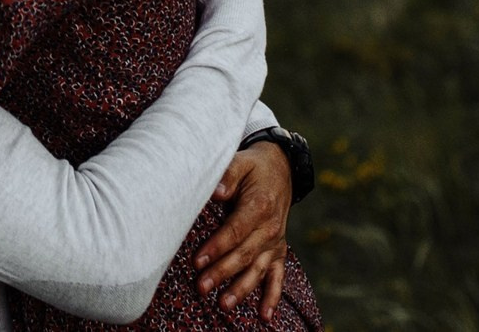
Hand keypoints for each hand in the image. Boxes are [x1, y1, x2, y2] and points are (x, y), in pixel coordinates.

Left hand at [195, 141, 293, 317]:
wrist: (281, 168)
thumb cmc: (253, 167)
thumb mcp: (241, 162)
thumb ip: (228, 176)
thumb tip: (216, 192)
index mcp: (259, 206)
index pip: (235, 231)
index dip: (217, 247)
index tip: (197, 261)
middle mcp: (270, 228)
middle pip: (244, 254)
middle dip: (221, 272)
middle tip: (201, 287)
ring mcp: (276, 242)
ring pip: (258, 270)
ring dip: (241, 289)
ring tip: (223, 305)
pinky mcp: (279, 250)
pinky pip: (278, 276)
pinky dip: (273, 297)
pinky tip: (264, 316)